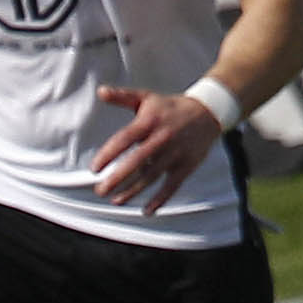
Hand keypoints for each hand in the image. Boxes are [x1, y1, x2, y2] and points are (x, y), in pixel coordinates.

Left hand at [89, 86, 223, 213]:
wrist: (208, 112)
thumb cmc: (170, 107)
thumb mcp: (147, 98)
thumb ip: (122, 97)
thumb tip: (100, 91)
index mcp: (149, 121)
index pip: (125, 139)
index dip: (109, 154)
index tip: (94, 168)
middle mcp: (162, 138)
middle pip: (137, 161)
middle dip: (118, 178)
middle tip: (100, 190)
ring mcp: (175, 153)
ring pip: (152, 176)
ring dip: (133, 191)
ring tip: (115, 200)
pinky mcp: (187, 165)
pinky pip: (172, 185)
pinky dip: (161, 199)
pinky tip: (146, 211)